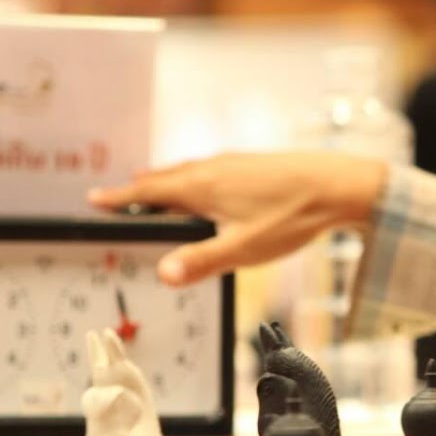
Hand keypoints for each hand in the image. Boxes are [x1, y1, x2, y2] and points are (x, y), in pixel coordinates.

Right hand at [87, 151, 386, 284]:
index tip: (95, 198)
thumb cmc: (293, 217)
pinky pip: (212, 168)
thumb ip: (202, 261)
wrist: (340, 185)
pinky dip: (195, 177)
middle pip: (167, 178)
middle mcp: (214, 168)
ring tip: (155, 186)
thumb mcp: (245, 249)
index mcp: (203, 187)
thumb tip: (162, 273)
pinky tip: (210, 186)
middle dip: (140, 188)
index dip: (121, 197)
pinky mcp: (255, 164)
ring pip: (191, 170)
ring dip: (168, 180)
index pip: (150, 192)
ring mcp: (236, 163)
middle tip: (117, 195)